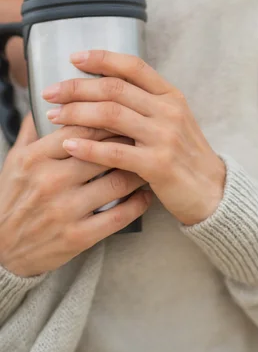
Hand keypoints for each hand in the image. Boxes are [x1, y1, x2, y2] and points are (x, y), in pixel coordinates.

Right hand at [0, 115, 149, 277]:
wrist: (2, 249)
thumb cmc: (12, 199)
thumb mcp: (14, 161)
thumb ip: (33, 130)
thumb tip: (49, 101)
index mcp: (36, 158)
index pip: (83, 127)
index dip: (110, 119)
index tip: (125, 116)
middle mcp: (51, 181)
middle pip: (105, 151)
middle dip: (130, 142)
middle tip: (145, 137)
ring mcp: (66, 210)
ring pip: (118, 181)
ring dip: (139, 171)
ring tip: (148, 164)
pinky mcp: (78, 237)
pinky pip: (120, 215)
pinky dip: (139, 204)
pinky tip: (145, 195)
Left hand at [43, 50, 225, 226]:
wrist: (212, 192)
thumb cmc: (184, 155)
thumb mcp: (172, 121)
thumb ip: (145, 105)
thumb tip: (101, 91)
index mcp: (171, 96)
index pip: (133, 66)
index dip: (102, 58)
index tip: (74, 57)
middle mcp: (169, 110)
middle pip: (115, 89)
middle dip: (78, 88)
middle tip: (50, 92)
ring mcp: (165, 136)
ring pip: (111, 115)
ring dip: (77, 113)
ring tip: (53, 115)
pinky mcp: (158, 165)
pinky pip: (115, 152)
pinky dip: (88, 147)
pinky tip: (68, 145)